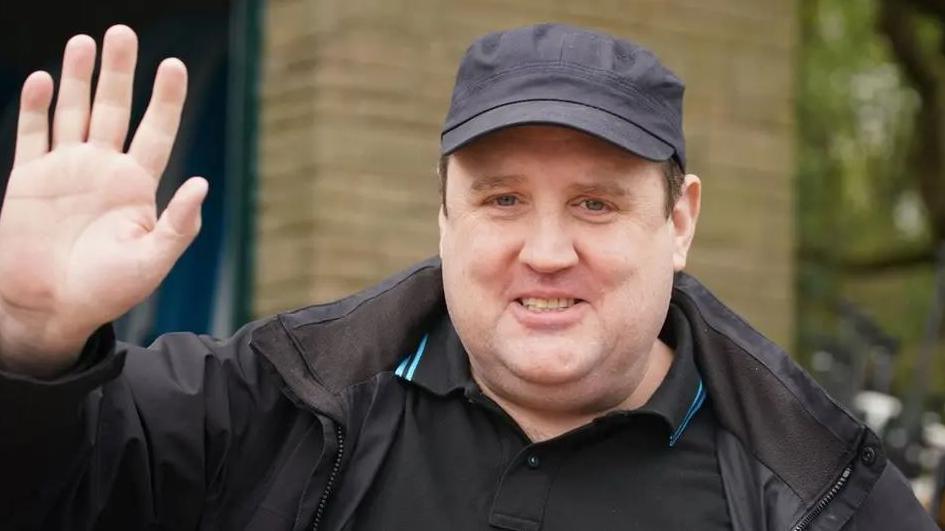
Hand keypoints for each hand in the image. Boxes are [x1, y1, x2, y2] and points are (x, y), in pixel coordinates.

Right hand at [0, 25, 207, 376]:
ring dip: (77, 77)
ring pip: (73, 112)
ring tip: (85, 41)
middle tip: (122, 32)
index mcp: (136, 186)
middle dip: (118, 72)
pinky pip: (32, 134)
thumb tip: (202, 184)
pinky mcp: (28, 179)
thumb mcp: (152, 261)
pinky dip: (37, 107)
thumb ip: (179, 225)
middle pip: (113, 109)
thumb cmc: (107, 291)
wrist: (50, 309)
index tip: (174, 64)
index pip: (156, 131)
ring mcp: (64, 171)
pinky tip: (44, 79)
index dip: (165, 99)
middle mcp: (102, 170)